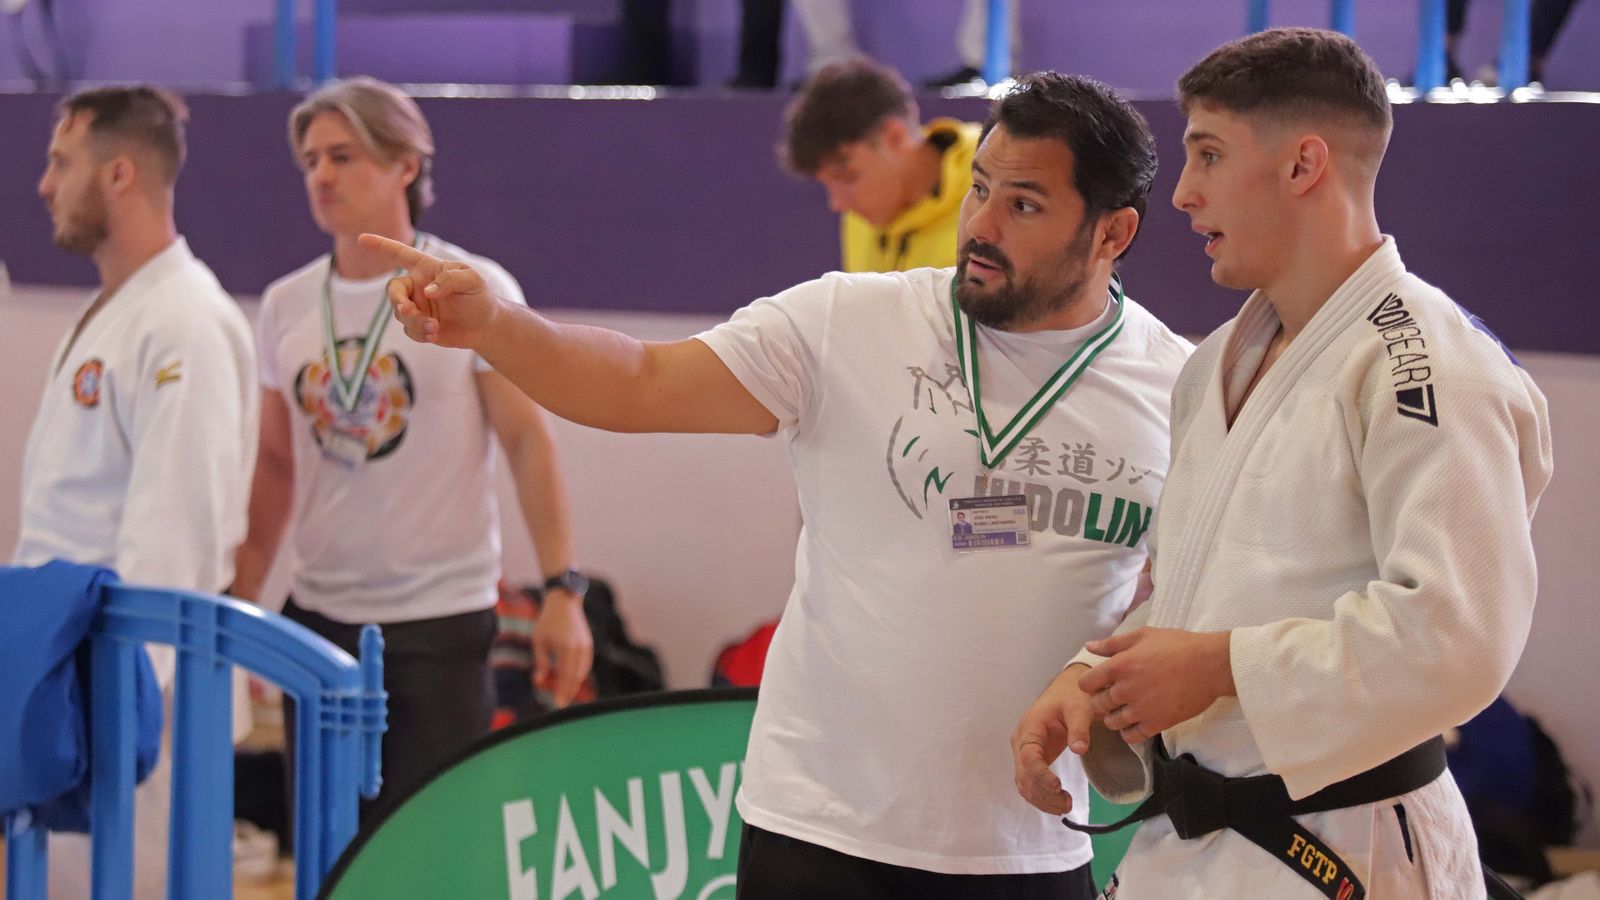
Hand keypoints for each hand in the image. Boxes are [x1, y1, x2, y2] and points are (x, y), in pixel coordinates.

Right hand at [359, 233, 503, 349]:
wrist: (486, 326)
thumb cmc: (480, 297)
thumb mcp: (472, 281)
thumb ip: (450, 280)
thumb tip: (426, 291)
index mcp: (427, 269)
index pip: (400, 254)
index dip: (381, 246)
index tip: (362, 239)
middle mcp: (417, 286)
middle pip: (393, 290)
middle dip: (397, 301)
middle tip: (409, 311)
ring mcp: (417, 307)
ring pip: (400, 314)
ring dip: (415, 321)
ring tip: (434, 327)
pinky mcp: (420, 326)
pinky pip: (409, 330)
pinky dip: (419, 333)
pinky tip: (435, 334)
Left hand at [533, 589, 593, 707]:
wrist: (564, 603)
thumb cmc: (547, 622)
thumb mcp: (539, 641)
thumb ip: (540, 662)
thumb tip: (538, 682)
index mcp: (566, 649)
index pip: (565, 677)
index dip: (562, 692)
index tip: (557, 705)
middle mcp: (578, 649)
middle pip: (575, 678)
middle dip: (569, 692)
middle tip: (561, 704)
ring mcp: (586, 647)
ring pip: (582, 673)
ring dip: (574, 685)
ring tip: (566, 695)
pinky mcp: (588, 645)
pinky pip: (585, 665)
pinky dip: (579, 675)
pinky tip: (572, 681)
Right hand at [1011, 663, 1094, 815]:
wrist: (1066, 692)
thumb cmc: (1072, 697)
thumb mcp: (1079, 708)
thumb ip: (1079, 728)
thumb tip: (1079, 750)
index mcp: (1030, 727)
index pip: (1028, 756)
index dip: (1041, 774)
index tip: (1058, 786)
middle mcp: (1021, 742)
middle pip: (1023, 774)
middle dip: (1043, 793)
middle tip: (1067, 804)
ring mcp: (1024, 752)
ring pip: (1024, 783)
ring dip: (1041, 799)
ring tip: (1066, 807)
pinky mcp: (1032, 760)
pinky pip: (1029, 783)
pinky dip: (1040, 796)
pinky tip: (1058, 804)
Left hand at [1079, 627, 1233, 743]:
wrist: (1210, 665)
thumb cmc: (1178, 645)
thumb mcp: (1143, 636)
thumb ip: (1113, 643)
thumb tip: (1089, 646)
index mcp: (1119, 666)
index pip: (1086, 683)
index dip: (1090, 684)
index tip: (1101, 683)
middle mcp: (1125, 689)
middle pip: (1098, 704)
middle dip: (1102, 700)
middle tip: (1116, 696)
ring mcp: (1140, 709)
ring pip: (1112, 722)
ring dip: (1115, 717)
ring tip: (1127, 709)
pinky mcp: (1156, 724)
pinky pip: (1131, 736)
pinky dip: (1129, 732)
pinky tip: (1137, 722)